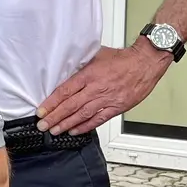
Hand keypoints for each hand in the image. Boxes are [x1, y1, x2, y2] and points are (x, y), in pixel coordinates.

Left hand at [37, 44, 170, 135]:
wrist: (145, 63)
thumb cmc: (123, 59)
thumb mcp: (97, 55)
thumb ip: (82, 64)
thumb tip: (68, 68)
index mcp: (89, 75)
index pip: (65, 91)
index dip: (51, 103)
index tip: (42, 110)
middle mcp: (96, 89)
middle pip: (70, 105)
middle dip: (54, 117)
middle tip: (43, 125)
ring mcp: (106, 100)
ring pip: (82, 115)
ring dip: (66, 124)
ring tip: (55, 131)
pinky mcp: (116, 107)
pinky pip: (98, 119)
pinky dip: (85, 127)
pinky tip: (75, 131)